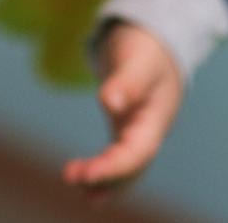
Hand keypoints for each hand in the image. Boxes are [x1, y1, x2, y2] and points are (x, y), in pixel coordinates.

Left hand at [62, 22, 183, 198]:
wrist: (155, 41)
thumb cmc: (148, 48)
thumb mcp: (140, 60)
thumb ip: (128, 81)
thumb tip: (109, 103)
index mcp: (156, 119)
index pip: (137, 153)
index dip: (114, 168)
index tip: (87, 175)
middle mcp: (149, 132)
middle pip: (130, 166)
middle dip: (104, 177)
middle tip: (72, 176)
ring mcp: (138, 132)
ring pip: (124, 167)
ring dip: (103, 181)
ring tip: (77, 187)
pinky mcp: (125, 129)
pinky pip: (116, 157)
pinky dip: (103, 171)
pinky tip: (84, 180)